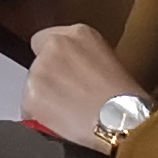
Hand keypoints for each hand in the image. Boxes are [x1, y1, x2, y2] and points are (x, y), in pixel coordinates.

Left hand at [23, 23, 140, 144]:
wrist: (125, 122)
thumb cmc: (128, 100)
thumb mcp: (111, 62)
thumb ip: (85, 57)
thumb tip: (76, 70)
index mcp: (78, 33)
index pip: (48, 39)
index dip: (56, 60)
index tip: (64, 72)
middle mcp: (55, 46)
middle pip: (39, 62)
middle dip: (50, 79)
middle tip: (69, 97)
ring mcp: (40, 70)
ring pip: (33, 85)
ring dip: (44, 98)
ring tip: (70, 114)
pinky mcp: (31, 96)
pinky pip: (28, 109)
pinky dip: (39, 118)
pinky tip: (61, 124)